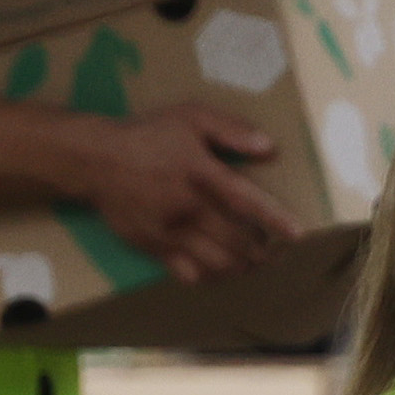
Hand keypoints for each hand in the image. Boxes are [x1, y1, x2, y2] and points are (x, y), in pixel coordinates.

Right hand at [77, 105, 294, 280]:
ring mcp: (170, 233)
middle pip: (236, 242)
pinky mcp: (154, 248)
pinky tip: (219, 269)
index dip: (275, 219)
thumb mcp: (190, 117)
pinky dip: (210, 277)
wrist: (95, 160)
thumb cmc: (148, 135)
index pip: (246, 201)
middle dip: (263, 252)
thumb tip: (268, 147)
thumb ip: (231, 131)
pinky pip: (189, 274)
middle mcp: (187, 208)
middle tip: (276, 251)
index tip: (298, 234)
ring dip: (241, 268)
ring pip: (216, 264)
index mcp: (200, 174)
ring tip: (253, 263)